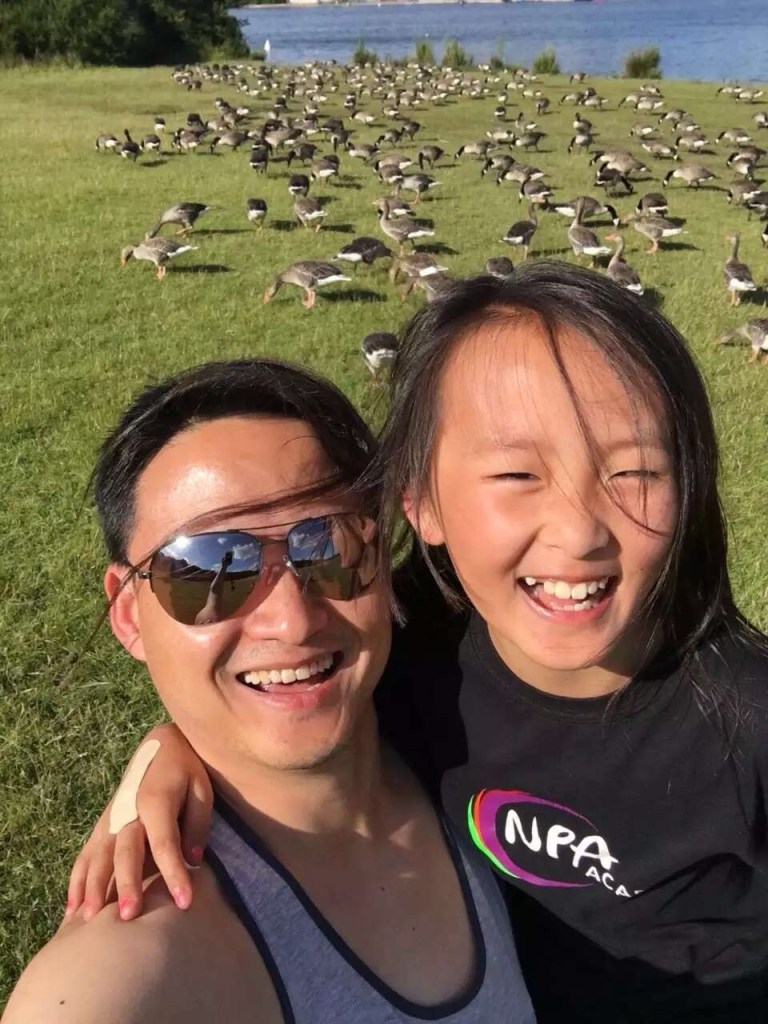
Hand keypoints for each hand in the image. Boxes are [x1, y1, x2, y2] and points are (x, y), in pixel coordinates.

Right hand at [64, 723, 212, 921]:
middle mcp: (128, 811)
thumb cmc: (187, 769)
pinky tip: (72, 909)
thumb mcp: (202, 789)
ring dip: (93, 888)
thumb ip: (197, 823)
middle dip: (126, 884)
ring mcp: (111, 819)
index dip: (175, 872)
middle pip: (125, 852)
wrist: (162, 745)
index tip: (185, 902)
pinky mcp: (103, 825)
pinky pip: (86, 855)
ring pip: (98, 856)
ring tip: (89, 920)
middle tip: (129, 916)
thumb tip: (193, 860)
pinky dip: (77, 881)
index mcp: (156, 800)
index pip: (165, 843)